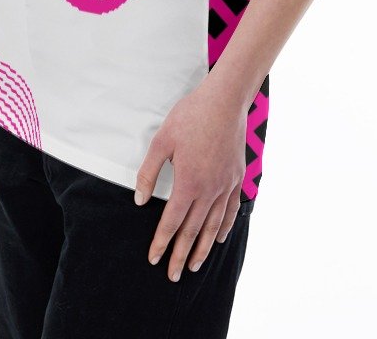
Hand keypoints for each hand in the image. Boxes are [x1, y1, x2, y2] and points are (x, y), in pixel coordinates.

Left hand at [133, 80, 248, 281]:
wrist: (224, 101)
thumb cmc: (190, 117)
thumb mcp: (162, 141)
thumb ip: (149, 173)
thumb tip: (139, 199)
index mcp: (188, 182)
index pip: (172, 221)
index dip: (161, 242)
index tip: (154, 258)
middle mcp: (209, 190)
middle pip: (193, 230)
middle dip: (180, 254)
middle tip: (173, 275)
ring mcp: (226, 185)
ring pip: (213, 225)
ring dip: (203, 248)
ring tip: (193, 265)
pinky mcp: (237, 178)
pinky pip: (231, 210)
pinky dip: (224, 227)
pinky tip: (219, 238)